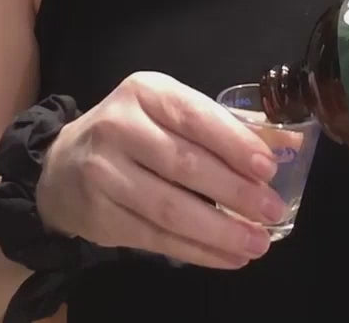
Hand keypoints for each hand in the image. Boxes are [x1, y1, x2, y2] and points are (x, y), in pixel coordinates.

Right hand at [35, 71, 287, 268]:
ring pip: (169, 208)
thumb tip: (287, 144)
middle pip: (184, 164)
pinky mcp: (100, 217)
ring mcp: (104, 174)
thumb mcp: (172, 111)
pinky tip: (227, 257)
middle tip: (271, 211)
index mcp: (145, 92)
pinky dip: (197, 252)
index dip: (233, 143)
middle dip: (234, 192)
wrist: (61, 165)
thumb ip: (225, 127)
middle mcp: (119, 128)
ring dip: (219, 231)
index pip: (193, 116)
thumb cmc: (134, 131)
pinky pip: (155, 239)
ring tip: (257, 242)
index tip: (269, 167)